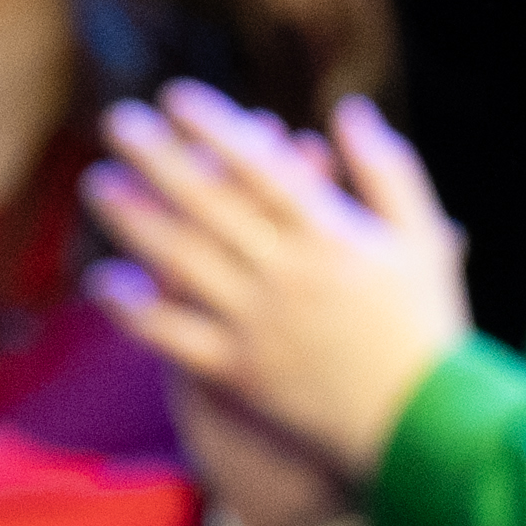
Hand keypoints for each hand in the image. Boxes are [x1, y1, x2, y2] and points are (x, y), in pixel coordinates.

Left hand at [83, 90, 479, 494]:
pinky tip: (102, 282)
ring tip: (97, 183)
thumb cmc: (428, 328)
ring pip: (181, 261)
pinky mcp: (240, 374)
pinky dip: (136, 311)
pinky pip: (175, 337)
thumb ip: (387, 169)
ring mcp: (258, 324)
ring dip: (133, 220)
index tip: (175, 96)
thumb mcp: (424, 238)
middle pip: (207, 203)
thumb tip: (348, 109)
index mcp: (332, 236)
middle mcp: (287, 274)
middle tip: (116, 122)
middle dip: (157, 158)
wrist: (423, 429)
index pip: (261, 167)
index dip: (214, 128)